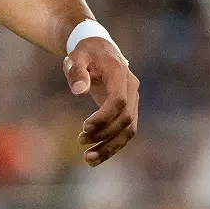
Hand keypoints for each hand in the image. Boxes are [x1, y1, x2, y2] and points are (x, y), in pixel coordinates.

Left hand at [64, 38, 138, 166]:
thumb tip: (79, 91)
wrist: (99, 49)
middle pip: (126, 118)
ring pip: (129, 130)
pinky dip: (112, 145)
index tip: (84, 127)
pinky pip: (125, 131)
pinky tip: (95, 156)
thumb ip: (77, 71)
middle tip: (80, 141)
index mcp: (119, 73)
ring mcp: (133, 99)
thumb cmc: (85, 52)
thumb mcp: (77, 56)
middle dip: (104, 134)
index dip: (103, 117)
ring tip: (88, 159)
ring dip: (110, 147)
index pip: (118, 101)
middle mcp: (131, 87)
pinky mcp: (128, 109)